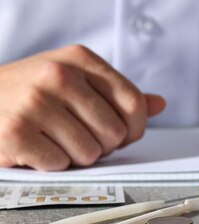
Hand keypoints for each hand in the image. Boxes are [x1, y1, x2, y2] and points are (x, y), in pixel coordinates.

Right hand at [0, 45, 165, 170]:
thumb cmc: (31, 91)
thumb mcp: (74, 79)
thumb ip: (117, 93)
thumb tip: (158, 104)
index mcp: (80, 58)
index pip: (133, 103)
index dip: (134, 129)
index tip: (122, 135)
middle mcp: (59, 75)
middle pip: (114, 132)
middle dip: (102, 145)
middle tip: (80, 138)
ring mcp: (35, 102)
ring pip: (89, 153)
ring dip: (76, 156)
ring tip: (57, 140)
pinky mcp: (15, 131)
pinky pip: (59, 164)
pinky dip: (51, 164)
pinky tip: (37, 147)